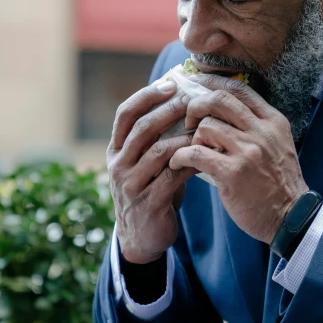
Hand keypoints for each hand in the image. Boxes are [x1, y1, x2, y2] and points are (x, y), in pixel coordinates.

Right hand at [107, 80, 196, 263]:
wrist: (141, 239)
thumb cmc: (151, 190)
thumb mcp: (146, 163)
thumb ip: (156, 139)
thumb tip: (182, 100)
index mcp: (115, 150)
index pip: (125, 114)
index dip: (146, 95)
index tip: (170, 83)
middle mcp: (118, 165)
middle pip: (142, 128)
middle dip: (169, 110)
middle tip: (193, 99)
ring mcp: (131, 185)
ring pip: (158, 151)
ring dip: (184, 137)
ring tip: (205, 126)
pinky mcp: (148, 203)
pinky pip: (172, 176)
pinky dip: (191, 162)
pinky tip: (207, 155)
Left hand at [169, 75, 307, 244]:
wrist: (291, 217)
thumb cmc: (277, 182)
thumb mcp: (276, 144)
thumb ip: (254, 125)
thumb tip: (218, 107)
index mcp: (273, 121)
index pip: (239, 89)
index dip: (212, 83)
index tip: (193, 84)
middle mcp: (262, 131)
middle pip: (219, 99)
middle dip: (196, 105)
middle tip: (188, 120)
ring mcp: (248, 151)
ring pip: (205, 126)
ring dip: (192, 138)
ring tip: (193, 151)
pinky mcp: (232, 173)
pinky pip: (195, 153)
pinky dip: (180, 157)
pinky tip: (178, 164)